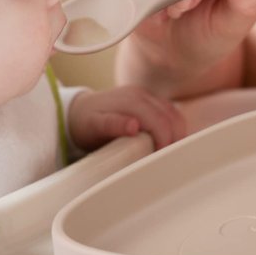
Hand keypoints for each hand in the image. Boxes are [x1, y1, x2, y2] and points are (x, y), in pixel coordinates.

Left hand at [68, 85, 185, 150]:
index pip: (158, 120)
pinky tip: (170, 142)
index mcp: (130, 100)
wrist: (77, 110)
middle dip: (174, 138)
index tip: (161, 158)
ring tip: (170, 153)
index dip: (165, 140)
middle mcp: (141, 94)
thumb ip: (113, 124)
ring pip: (173, 112)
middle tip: (168, 160)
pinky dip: (174, 126)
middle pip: (170, 115)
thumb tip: (135, 125)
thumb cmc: (85, 122)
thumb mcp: (93, 126)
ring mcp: (146, 95)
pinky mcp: (149, 100)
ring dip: (177, 132)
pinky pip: (169, 111)